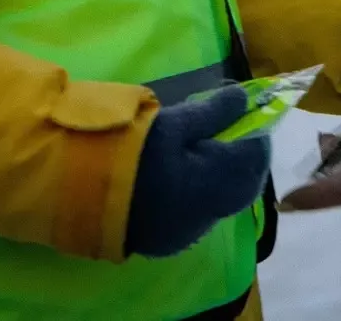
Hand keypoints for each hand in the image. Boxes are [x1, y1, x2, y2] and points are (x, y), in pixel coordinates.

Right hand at [125, 86, 270, 257]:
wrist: (84, 194)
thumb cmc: (130, 151)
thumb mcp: (173, 122)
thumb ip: (213, 112)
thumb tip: (244, 99)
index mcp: (217, 182)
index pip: (256, 156)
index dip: (256, 132)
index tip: (245, 112)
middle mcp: (212, 213)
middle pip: (245, 183)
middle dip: (244, 156)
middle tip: (228, 130)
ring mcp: (191, 231)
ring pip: (224, 202)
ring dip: (224, 177)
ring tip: (205, 150)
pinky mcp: (172, 242)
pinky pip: (202, 215)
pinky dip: (204, 193)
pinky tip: (186, 175)